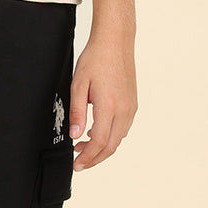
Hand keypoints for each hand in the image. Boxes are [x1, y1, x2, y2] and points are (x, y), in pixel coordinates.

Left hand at [69, 31, 136, 170]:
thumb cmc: (95, 60)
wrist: (115, 43)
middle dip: (94, 158)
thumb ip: (76, 112)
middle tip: (79, 163)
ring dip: (101, 149)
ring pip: (118, 139)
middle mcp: (124, 110)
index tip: (76, 164)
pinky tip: (97, 134)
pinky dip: (110, 138)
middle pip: (110, 146)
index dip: (87, 156)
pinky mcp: (133, 104)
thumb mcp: (78, 85)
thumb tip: (74, 135)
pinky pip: (123, 129)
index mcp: (109, 106)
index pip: (98, 142)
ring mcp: (131, 108)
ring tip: (83, 147)